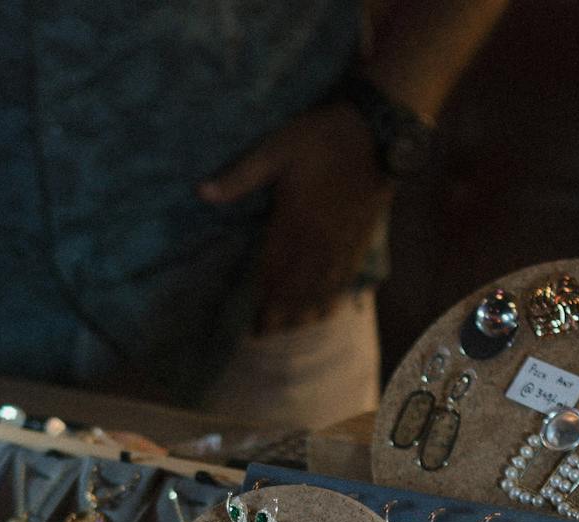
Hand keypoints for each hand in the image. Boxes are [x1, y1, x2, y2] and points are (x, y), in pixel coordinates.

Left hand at [199, 104, 389, 333]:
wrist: (376, 130)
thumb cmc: (321, 136)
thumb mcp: (276, 148)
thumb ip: (241, 176)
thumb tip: (202, 192)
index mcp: (294, 223)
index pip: (274, 273)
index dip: (263, 300)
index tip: (252, 322)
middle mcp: (318, 242)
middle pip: (296, 290)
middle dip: (280, 315)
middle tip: (263, 333)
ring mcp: (341, 244)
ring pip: (321, 291)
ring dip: (304, 314)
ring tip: (289, 329)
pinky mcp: (359, 241)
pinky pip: (345, 280)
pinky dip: (332, 299)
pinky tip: (325, 312)